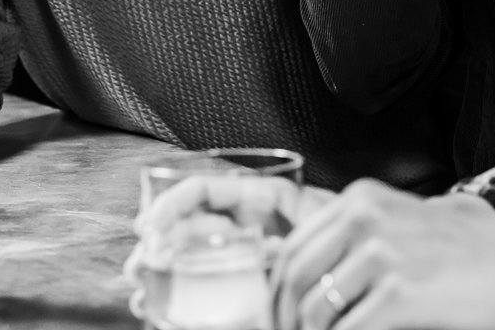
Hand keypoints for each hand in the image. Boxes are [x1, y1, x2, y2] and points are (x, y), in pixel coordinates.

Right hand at [122, 174, 333, 320]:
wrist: (355, 273)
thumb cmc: (340, 238)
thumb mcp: (314, 226)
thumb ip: (285, 230)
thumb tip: (263, 250)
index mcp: (257, 200)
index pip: (204, 188)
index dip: (172, 202)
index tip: (150, 224)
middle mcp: (239, 225)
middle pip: (184, 226)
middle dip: (154, 243)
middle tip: (139, 266)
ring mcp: (234, 255)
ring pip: (182, 258)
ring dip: (155, 271)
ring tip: (142, 289)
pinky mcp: (233, 285)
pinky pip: (194, 286)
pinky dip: (170, 294)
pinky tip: (153, 305)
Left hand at [271, 179, 494, 329]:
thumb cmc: (472, 255)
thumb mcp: (407, 225)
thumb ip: (356, 237)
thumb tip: (297, 273)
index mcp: (362, 198)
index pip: (293, 247)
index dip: (277, 291)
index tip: (278, 316)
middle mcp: (365, 219)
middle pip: (293, 279)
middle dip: (284, 319)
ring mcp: (381, 255)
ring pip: (314, 311)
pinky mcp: (398, 295)